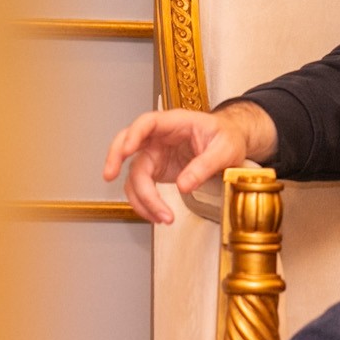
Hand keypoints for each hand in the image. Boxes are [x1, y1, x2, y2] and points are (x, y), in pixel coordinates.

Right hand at [102, 102, 275, 223]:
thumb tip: (184, 185)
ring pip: (134, 173)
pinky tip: (157, 215)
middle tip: (109, 175)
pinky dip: (146, 203)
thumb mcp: (225, 149)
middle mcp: (159, 137)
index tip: (127, 150)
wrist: (229, 143)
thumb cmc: (226, 137)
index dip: (133, 135)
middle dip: (115, 158)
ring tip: (162, 217)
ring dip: (142, 197)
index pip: (147, 123)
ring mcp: (155, 153)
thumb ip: (205, 166)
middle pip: (127, 143)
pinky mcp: (156, 169)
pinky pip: (141, 186)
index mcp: (175, 123)